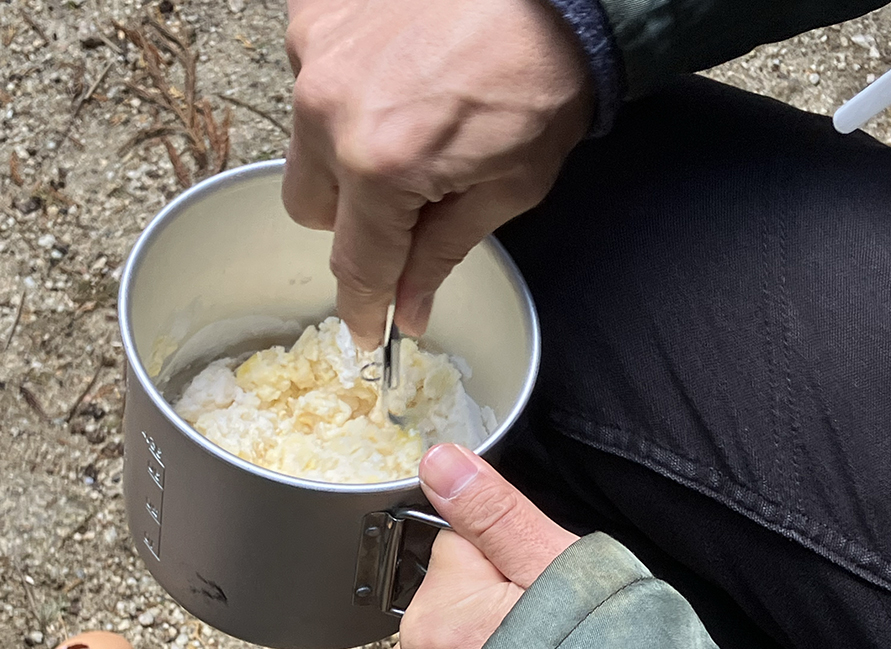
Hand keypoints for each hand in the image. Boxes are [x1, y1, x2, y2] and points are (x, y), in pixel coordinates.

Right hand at [283, 0, 591, 345]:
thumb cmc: (542, 75)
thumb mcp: (506, 188)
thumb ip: (442, 253)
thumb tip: (408, 308)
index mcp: (381, 166)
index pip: (356, 265)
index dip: (364, 307)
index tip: (368, 331)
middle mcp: (329, 111)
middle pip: (313, 208)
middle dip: (355, 219)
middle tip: (407, 200)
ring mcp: (315, 53)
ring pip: (305, 145)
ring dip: (345, 151)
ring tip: (406, 121)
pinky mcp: (315, 9)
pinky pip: (311, 78)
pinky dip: (346, 89)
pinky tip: (396, 74)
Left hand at [390, 444, 577, 648]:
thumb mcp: (556, 571)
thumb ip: (494, 513)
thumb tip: (440, 462)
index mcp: (436, 614)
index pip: (459, 540)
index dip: (508, 554)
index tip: (541, 585)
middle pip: (455, 584)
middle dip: (498, 597)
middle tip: (549, 631)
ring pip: (457, 624)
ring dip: (493, 636)